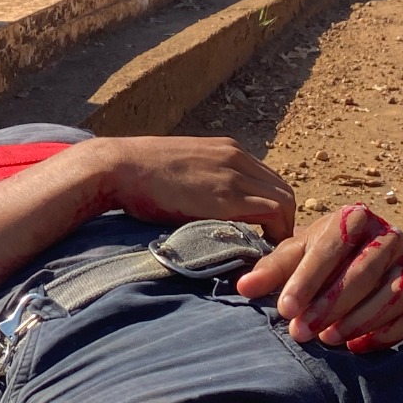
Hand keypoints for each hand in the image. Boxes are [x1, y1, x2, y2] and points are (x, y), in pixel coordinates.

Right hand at [93, 136, 294, 242]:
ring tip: (264, 253)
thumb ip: (201, 182)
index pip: (267, 178)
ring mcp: (234, 175)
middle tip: (266, 247)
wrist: (117, 167)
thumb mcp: (180, 169)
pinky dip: (274, 234)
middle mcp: (236, 157)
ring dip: (280, 229)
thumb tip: (205, 207)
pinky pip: (272, 214)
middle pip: (283, 189)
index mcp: (225, 149)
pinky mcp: (228, 197)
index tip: (260, 231)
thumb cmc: (137, 175)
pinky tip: (259, 252)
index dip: (269, 207)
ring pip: (284, 201)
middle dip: (281, 220)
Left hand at [234, 202, 402, 351]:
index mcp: (356, 217)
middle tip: (302, 331)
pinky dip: (385, 333)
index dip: (306, 280)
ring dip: (357, 320)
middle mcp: (390, 235)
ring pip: (390, 294)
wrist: (357, 254)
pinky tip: (357, 346)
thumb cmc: (320, 254)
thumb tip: (243, 287)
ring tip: (327, 339)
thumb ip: (271, 270)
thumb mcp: (294, 254)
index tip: (285, 309)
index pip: (330, 248)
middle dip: (330, 305)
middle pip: (363, 272)